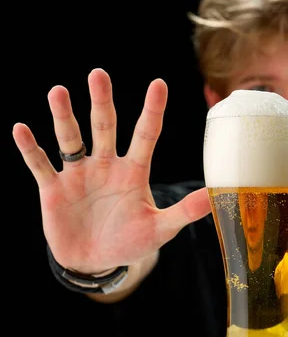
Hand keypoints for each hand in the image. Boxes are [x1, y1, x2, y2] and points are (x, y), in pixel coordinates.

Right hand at [12, 68, 210, 273]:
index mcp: (133, 171)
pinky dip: (30, 149)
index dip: (152, 111)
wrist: (94, 262)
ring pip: (70, 139)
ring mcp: (78, 175)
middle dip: (101, 101)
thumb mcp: (159, 229)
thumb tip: (217, 195)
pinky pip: (40, 165)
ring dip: (63, 117)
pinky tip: (21, 129)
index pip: (145, 135)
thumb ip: (184, 211)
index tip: (158, 84)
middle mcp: (106, 165)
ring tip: (58, 91)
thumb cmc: (129, 242)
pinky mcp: (54, 188)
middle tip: (98, 74)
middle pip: (104, 127)